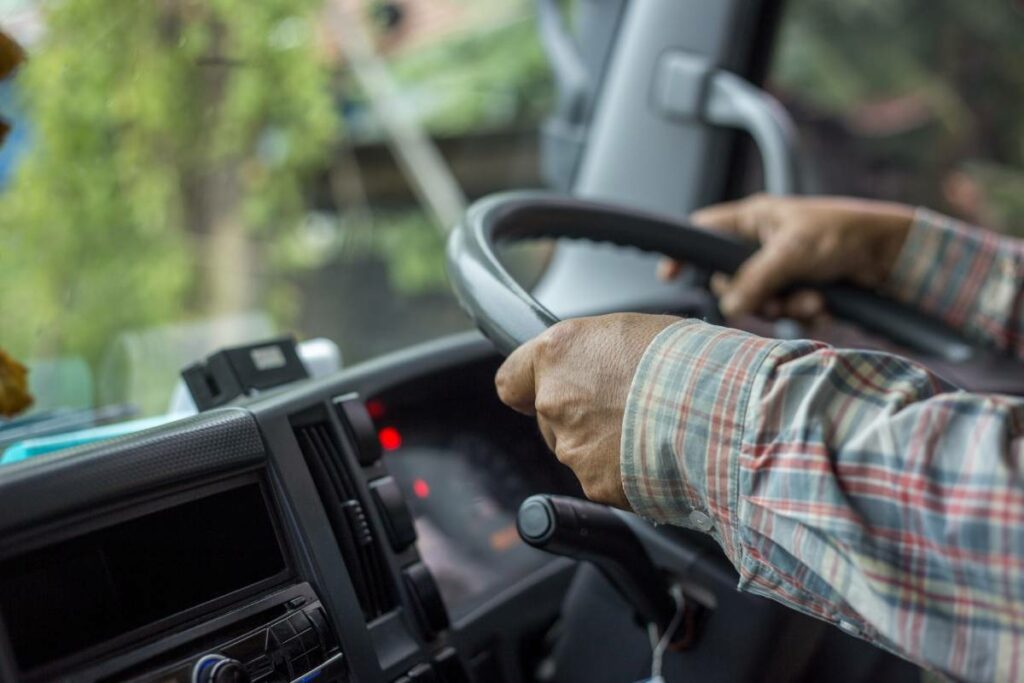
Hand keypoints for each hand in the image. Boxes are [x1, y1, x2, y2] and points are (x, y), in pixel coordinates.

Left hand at [495, 313, 679, 509]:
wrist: (720, 409)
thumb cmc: (688, 361)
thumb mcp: (633, 331)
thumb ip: (595, 352)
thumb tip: (596, 364)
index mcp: (559, 354)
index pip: (511, 381)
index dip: (527, 389)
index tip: (538, 392)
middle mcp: (556, 400)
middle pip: (551, 418)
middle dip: (581, 416)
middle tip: (627, 406)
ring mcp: (573, 446)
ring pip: (579, 450)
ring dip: (606, 445)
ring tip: (652, 429)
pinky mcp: (596, 484)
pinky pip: (604, 479)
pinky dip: (626, 472)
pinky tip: (657, 455)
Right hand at [658, 194, 914, 318]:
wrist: (893, 255)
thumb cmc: (843, 233)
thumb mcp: (791, 253)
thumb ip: (754, 279)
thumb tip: (727, 305)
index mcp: (752, 219)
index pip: (703, 232)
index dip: (684, 253)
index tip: (668, 276)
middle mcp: (761, 243)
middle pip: (730, 280)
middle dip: (754, 296)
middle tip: (774, 298)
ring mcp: (780, 268)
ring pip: (759, 301)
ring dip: (785, 306)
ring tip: (813, 297)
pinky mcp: (800, 288)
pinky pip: (785, 310)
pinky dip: (804, 311)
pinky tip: (825, 302)